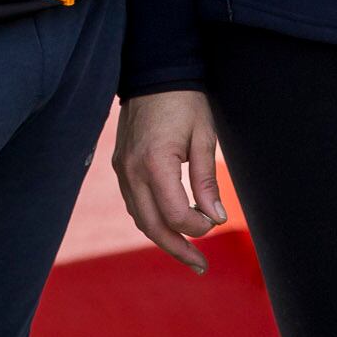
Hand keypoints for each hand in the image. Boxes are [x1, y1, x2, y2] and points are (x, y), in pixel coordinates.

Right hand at [113, 89, 227, 273]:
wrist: (153, 71)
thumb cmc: (185, 102)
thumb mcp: (204, 137)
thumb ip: (206, 180)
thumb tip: (216, 218)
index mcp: (155, 164)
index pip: (175, 214)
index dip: (198, 227)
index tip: (215, 222)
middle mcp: (132, 171)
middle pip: (152, 226)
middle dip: (177, 249)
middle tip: (200, 265)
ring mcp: (122, 169)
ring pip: (140, 218)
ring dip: (163, 237)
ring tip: (188, 252)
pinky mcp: (120, 165)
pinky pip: (134, 202)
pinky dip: (151, 219)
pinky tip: (170, 224)